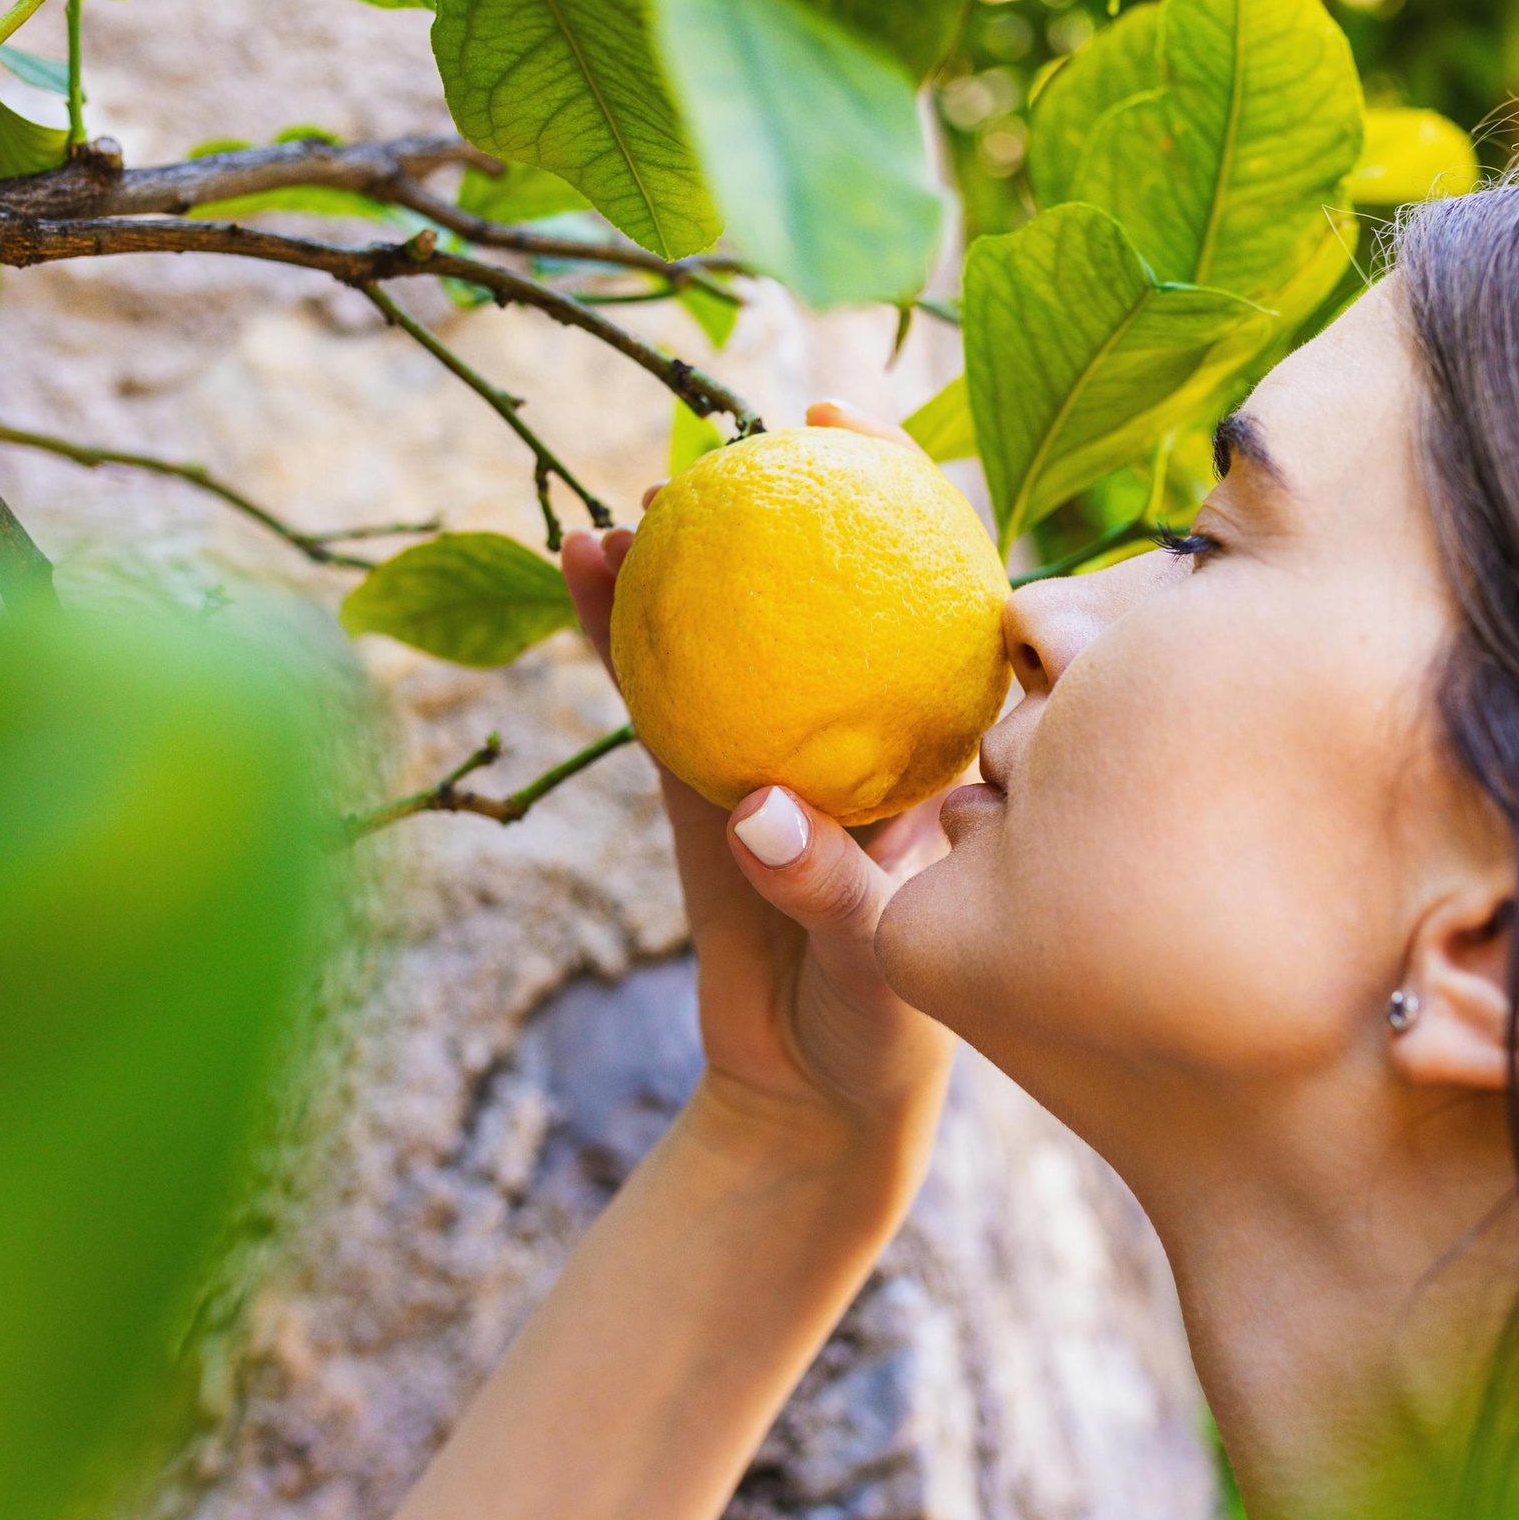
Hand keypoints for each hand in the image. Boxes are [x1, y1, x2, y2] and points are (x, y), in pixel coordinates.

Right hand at [563, 400, 958, 1165]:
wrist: (814, 1096)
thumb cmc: (889, 1030)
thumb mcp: (884, 962)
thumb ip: (829, 885)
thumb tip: (759, 809)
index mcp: (934, 742)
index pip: (931, 588)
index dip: (902, 492)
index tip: (850, 423)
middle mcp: (858, 724)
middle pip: (821, 584)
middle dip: (776, 497)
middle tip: (733, 426)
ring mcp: (774, 746)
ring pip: (726, 633)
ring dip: (677, 566)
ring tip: (627, 505)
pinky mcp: (700, 789)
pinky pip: (659, 699)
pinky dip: (621, 639)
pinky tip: (583, 571)